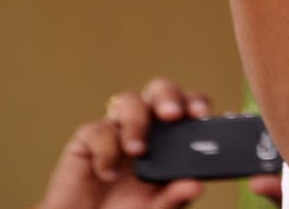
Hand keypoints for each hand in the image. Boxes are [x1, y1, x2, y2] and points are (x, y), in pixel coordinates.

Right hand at [37, 78, 282, 208]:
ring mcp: (116, 132)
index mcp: (170, 139)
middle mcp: (145, 128)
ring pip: (128, 100)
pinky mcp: (87, 142)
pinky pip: (97, 129)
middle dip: (168, 96)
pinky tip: (108, 174)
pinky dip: (105, 150)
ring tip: (137, 151)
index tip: (201, 114)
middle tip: (172, 115)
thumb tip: (196, 185)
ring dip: (136, 122)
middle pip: (159, 90)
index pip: (188, 106)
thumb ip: (174, 198)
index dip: (196, 102)